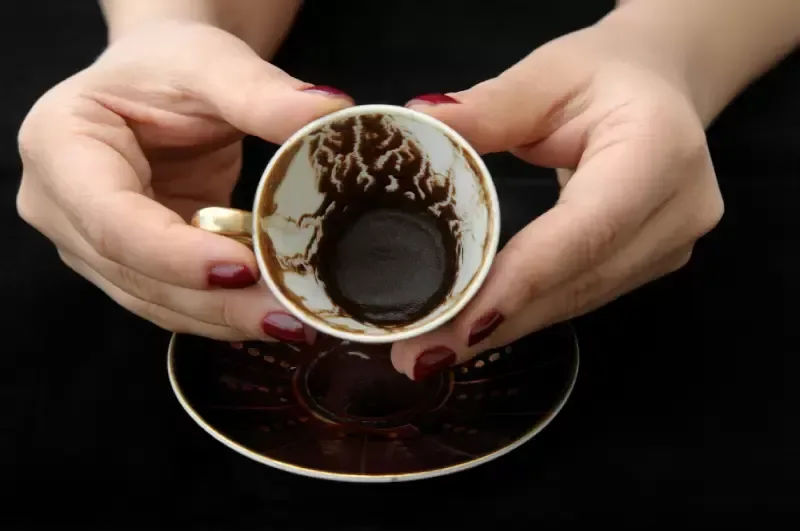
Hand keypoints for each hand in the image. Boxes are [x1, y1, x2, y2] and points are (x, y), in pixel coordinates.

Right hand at [17, 21, 351, 341]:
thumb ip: (262, 92)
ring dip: (225, 317)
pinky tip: (272, 312)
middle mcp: (63, 208)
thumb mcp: (212, 64)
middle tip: (289, 314)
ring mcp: (94, 243)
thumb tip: (328, 114)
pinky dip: (224, 310)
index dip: (176, 255)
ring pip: (157, 301)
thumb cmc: (171, 65)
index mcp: (61, 148)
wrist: (164, 80)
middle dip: (216, 303)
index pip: (112, 220)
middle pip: (136, 274)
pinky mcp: (133, 262)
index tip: (244, 268)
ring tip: (293, 321)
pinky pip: (175, 299)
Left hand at [392, 23, 723, 379]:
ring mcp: (671, 247)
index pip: (583, 232)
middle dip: (496, 324)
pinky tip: (478, 330)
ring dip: (506, 328)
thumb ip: (487, 106)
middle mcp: (678, 212)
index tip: (458, 328)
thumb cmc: (604, 74)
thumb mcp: (546, 75)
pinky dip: (527, 313)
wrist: (660, 88)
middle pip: (576, 281)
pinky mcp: (651, 264)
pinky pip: (580, 295)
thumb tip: (420, 122)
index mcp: (660, 153)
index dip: (520, 284)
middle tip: (420, 356)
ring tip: (435, 351)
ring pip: (577, 300)